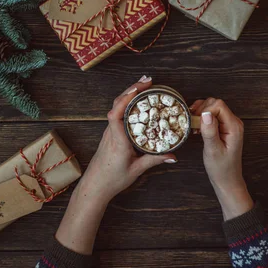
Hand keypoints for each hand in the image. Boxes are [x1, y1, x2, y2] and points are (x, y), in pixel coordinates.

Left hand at [56, 76, 176, 254]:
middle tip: (149, 80)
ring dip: (129, 94)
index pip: (116, 114)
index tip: (140, 88)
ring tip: (145, 85)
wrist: (94, 186)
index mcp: (117, 140)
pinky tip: (137, 101)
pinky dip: (127, 103)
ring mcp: (109, 132)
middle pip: (117, 104)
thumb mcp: (136, 170)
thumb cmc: (112, 179)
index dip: (126, 98)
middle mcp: (111, 133)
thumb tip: (173, 155)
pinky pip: (117, 114)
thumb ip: (155, 160)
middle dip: (132, 89)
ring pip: (116, 107)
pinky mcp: (110, 134)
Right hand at [190, 98, 252, 219]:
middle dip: (201, 110)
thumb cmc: (221, 168)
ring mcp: (229, 124)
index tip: (196, 123)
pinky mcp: (223, 127)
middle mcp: (233, 122)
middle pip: (215, 103)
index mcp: (234, 126)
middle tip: (192, 124)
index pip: (219, 105)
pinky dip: (202, 118)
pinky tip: (197, 128)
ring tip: (194, 127)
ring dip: (200, 114)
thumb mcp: (213, 150)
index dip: (205, 110)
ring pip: (212, 107)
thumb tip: (205, 113)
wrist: (227, 180)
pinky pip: (212, 115)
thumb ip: (210, 131)